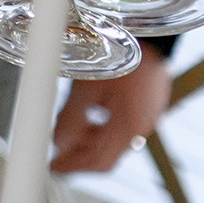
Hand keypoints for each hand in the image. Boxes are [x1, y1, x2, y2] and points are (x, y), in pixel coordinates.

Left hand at [50, 45, 171, 172]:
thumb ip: (71, 116)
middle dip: (79, 154)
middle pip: (107, 154)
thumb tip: (57, 140)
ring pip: (113, 141)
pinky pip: (121, 126)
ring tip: (66, 131)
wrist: (148, 35)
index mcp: (129, 128)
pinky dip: (101, 126)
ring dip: (88, 140)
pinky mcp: (147, 107)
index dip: (74, 167)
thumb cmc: (120, 56)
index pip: (100, 162)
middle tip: (56, 151)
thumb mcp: (87, 86)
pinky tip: (87, 115)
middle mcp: (142, 128)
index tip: (55, 166)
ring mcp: (147, 118)